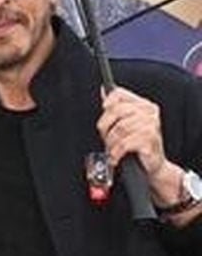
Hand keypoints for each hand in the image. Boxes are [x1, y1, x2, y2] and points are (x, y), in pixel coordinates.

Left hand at [96, 86, 174, 202]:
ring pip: (119, 129)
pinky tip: (115, 157)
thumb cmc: (137, 144)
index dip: (108, 100)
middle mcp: (150, 112)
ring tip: (112, 150)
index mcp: (144, 105)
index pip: (120, 93)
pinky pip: (124, 143)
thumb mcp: (126, 123)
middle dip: (105, 126)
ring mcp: (151, 125)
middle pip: (116, 111)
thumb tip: (104, 90)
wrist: (152, 165)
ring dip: (110, 143)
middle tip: (105, 137)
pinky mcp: (150, 139)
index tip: (103, 109)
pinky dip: (115, 152)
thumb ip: (116, 107)